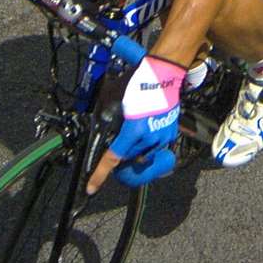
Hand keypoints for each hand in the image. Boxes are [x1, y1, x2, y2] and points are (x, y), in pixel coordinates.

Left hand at [86, 55, 182, 192]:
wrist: (163, 74)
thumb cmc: (138, 84)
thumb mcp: (115, 101)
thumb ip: (108, 122)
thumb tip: (103, 136)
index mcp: (135, 130)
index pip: (113, 158)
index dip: (100, 175)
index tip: (91, 188)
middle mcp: (150, 138)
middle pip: (128, 158)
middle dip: (120, 155)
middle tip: (116, 145)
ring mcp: (162, 138)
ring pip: (141, 155)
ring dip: (134, 149)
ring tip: (134, 128)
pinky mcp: (170, 135)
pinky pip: (154, 148)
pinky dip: (146, 144)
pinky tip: (145, 128)